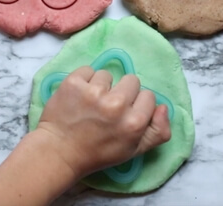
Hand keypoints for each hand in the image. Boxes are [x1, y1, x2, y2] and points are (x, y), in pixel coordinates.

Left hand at [35, 66, 171, 177]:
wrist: (59, 151)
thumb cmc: (98, 153)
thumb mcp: (134, 151)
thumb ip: (158, 132)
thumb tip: (163, 107)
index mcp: (134, 122)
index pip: (148, 96)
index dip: (137, 104)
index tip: (124, 114)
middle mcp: (116, 105)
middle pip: (131, 80)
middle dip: (122, 92)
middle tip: (107, 108)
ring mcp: (94, 92)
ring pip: (108, 75)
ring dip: (101, 86)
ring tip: (90, 104)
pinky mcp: (74, 83)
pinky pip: (87, 70)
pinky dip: (83, 80)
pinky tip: (78, 96)